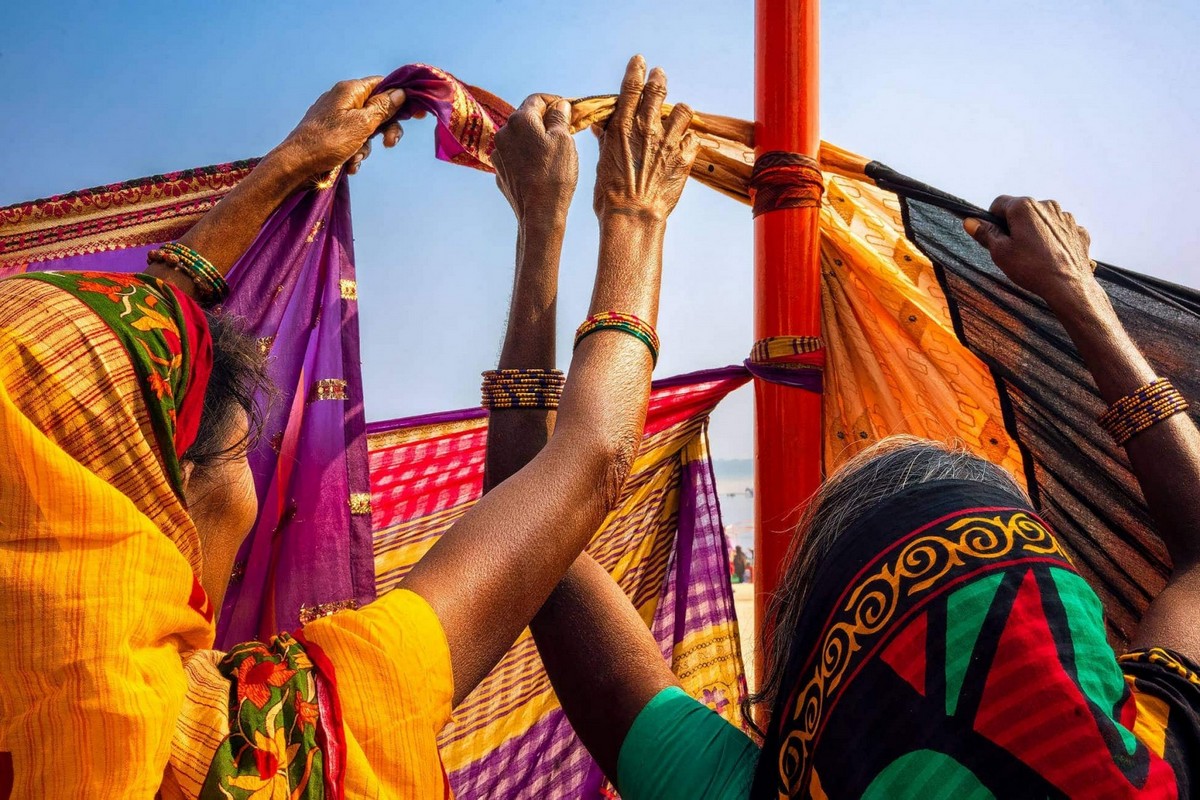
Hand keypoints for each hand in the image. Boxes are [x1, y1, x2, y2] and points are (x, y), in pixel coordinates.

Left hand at [275, 77, 407, 177]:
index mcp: (350, 91)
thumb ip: (383, 108)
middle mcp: (343, 100)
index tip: (417, 113)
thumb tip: (400, 93)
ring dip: (367, 147)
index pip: (383, 85)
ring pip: (366, 130)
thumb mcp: (362, 124)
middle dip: (386, 129)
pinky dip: (355, 154)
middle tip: (390, 144)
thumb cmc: (328, 142)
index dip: (402, 97)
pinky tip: (349, 164)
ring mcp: (336, 118)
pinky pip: (353, 141)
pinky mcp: (331, 135)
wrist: (296, 166)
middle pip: (378, 109)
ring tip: (356, 158)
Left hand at [492, 94, 578, 224]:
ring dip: (534, 140)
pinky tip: (540, 169)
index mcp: (520, 120)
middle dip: (544, 121)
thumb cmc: (554, 175)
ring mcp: (499, 154)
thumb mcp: (564, 140)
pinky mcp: (500, 172)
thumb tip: (559, 106)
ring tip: (552, 154)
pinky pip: (515, 157)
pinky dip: (526, 157)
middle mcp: (503, 133)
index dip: (554, 101)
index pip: (537, 99)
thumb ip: (560, 117)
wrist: (538, 213)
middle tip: (563, 132)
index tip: (567, 110)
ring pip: (519, 138)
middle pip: (526, 118)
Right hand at [593, 56, 699, 222]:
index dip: (636, 70)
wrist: (633, 216)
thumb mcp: (601, 163)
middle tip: (660, 75)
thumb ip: (605, 140)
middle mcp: (647, 128)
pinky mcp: (684, 158)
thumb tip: (601, 126)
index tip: (640, 61)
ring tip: (678, 114)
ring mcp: (668, 142)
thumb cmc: (610, 195)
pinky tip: (684, 145)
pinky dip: (689, 140)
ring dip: (680, 110)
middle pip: (658, 91)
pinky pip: (692, 139)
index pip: (631, 87)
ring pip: (682, 111)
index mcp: (623, 127)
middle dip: (659, 79)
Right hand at [965, 196, 1094, 308]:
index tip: (993, 237)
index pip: (998, 203)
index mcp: (1024, 207)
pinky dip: (1052, 239)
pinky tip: (1050, 256)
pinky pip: (1059, 230)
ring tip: (1033, 255)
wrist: (1068, 285)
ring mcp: (1065, 217)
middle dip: (1014, 226)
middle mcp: (1046, 205)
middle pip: (1021, 211)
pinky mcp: (1078, 230)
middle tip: (1011, 249)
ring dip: (1034, 232)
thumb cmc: (1031, 267)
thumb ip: (985, 233)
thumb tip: (970, 221)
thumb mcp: (1000, 252)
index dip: (991, 219)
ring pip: (1041, 220)